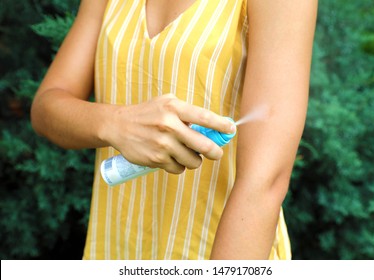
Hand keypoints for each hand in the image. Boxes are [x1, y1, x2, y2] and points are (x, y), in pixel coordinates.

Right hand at [102, 94, 235, 173]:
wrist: (119, 125)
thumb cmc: (148, 113)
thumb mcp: (166, 103)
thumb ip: (187, 112)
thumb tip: (213, 126)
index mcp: (174, 108)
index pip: (205, 117)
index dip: (222, 125)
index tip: (231, 130)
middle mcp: (169, 125)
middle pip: (204, 145)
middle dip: (215, 152)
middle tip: (217, 153)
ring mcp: (162, 144)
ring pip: (193, 161)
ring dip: (195, 160)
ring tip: (187, 154)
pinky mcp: (156, 159)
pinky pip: (178, 168)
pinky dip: (179, 166)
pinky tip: (172, 158)